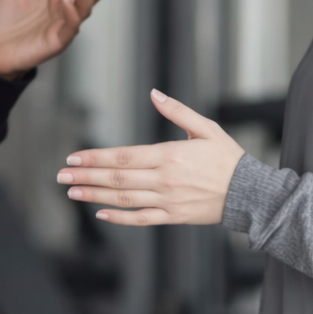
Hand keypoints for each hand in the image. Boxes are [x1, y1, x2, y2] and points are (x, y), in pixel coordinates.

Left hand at [56, 89, 244, 225]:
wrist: (250, 192)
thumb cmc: (228, 158)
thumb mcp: (205, 127)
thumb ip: (177, 111)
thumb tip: (154, 94)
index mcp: (169, 155)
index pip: (123, 156)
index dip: (95, 157)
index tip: (74, 158)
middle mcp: (164, 179)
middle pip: (117, 178)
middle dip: (86, 177)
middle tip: (62, 176)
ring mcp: (167, 200)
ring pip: (124, 199)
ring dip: (95, 196)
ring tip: (73, 192)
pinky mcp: (173, 216)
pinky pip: (141, 219)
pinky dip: (120, 218)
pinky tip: (101, 213)